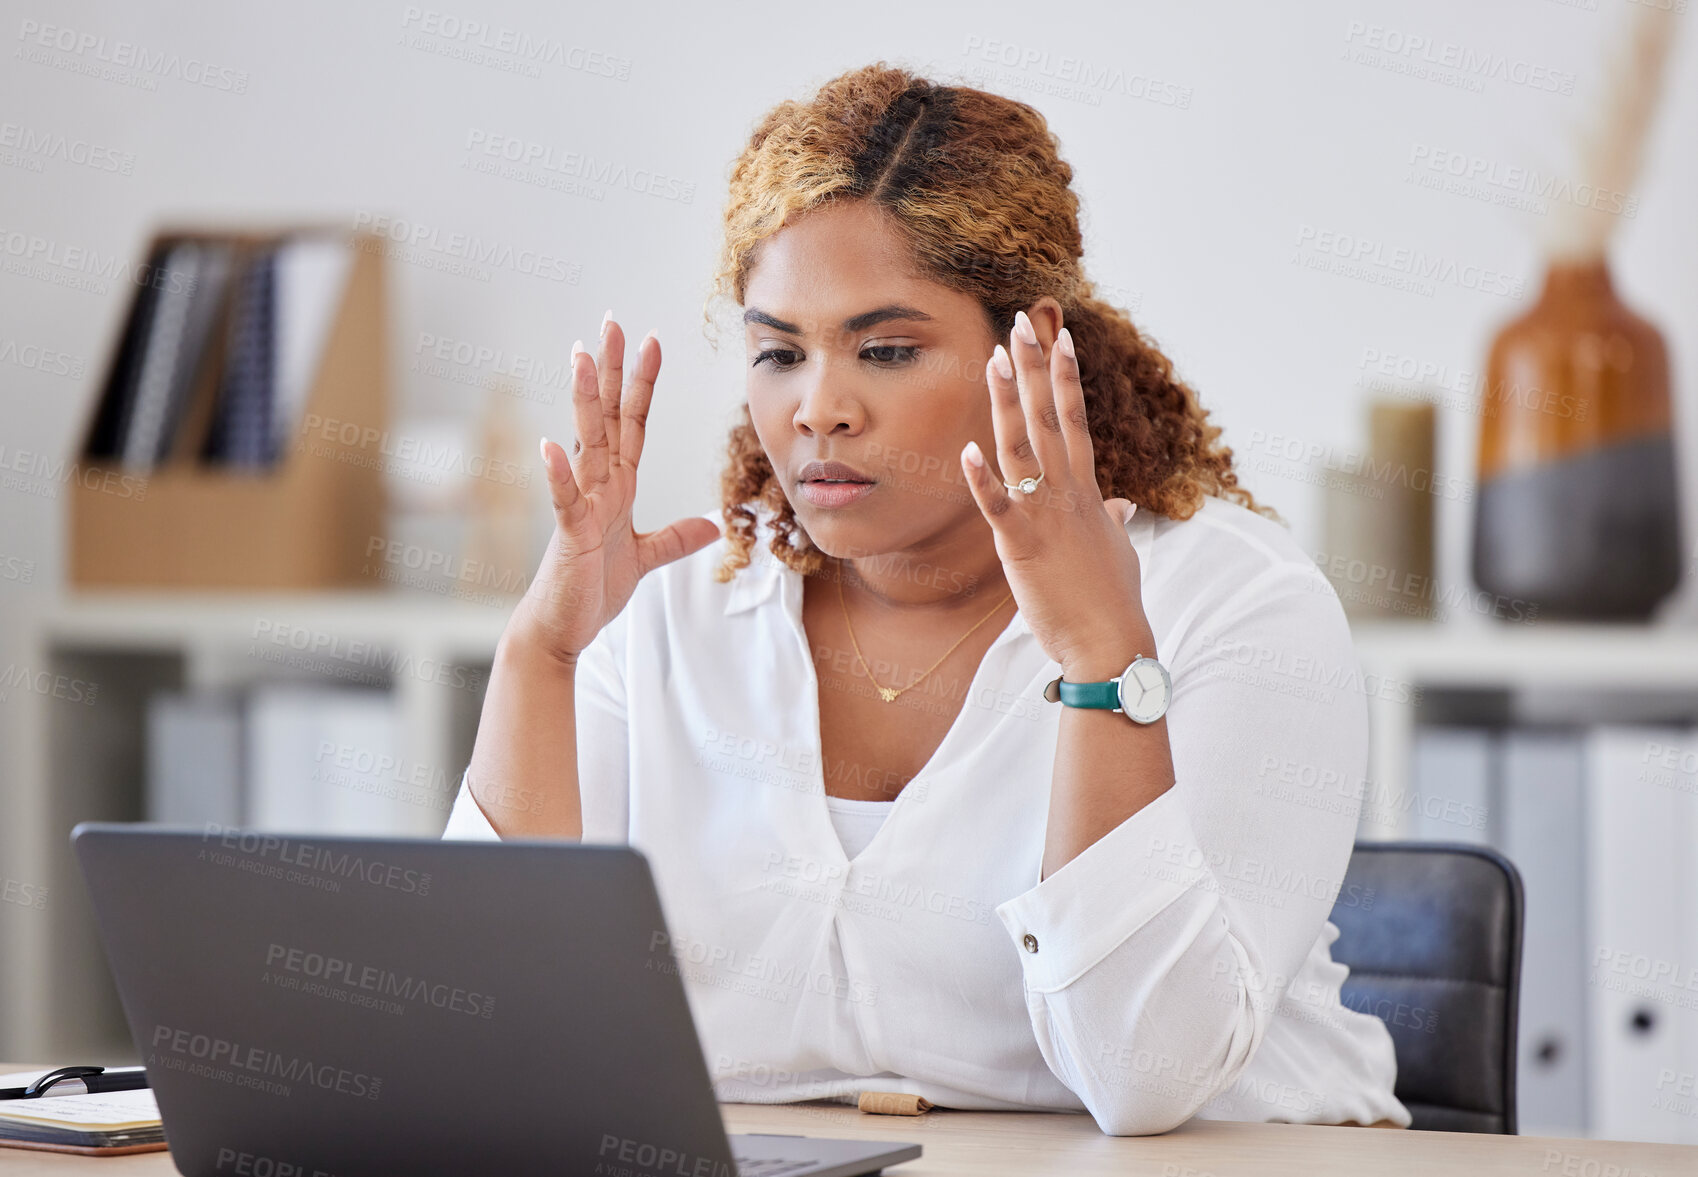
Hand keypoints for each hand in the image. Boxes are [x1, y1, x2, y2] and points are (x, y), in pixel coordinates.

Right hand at [508, 314, 721, 664]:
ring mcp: (580, 506)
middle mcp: (597, 486)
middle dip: (612, 370)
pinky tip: (549, 446)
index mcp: (617, 487)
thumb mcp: (646, 559)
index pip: (631, 423)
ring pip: (586, 444)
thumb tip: (711, 525)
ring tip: (581, 358)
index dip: (642, 383)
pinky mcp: (569, 534)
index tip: (651, 340)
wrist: (560, 629)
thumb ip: (675, 538)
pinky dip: (557, 475)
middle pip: (608, 417)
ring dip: (584, 402)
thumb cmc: (591, 591)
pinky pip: (563, 499)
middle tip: (612, 321)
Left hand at [957, 311, 1150, 676]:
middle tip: (1021, 322)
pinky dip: (982, 479)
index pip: (1076, 420)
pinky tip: (966, 450)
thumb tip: (1119, 504)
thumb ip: (1112, 520)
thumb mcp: (1116, 550)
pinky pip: (999, 507)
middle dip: (1034, 369)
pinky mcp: (1023, 546)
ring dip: (1007, 403)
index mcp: (1087, 492)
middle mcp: (1069, 494)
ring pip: (1023, 448)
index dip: (1065, 376)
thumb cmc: (1114, 601)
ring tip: (994, 359)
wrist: (1112, 643)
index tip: (1058, 336)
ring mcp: (1047, 517)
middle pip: (1049, 418)